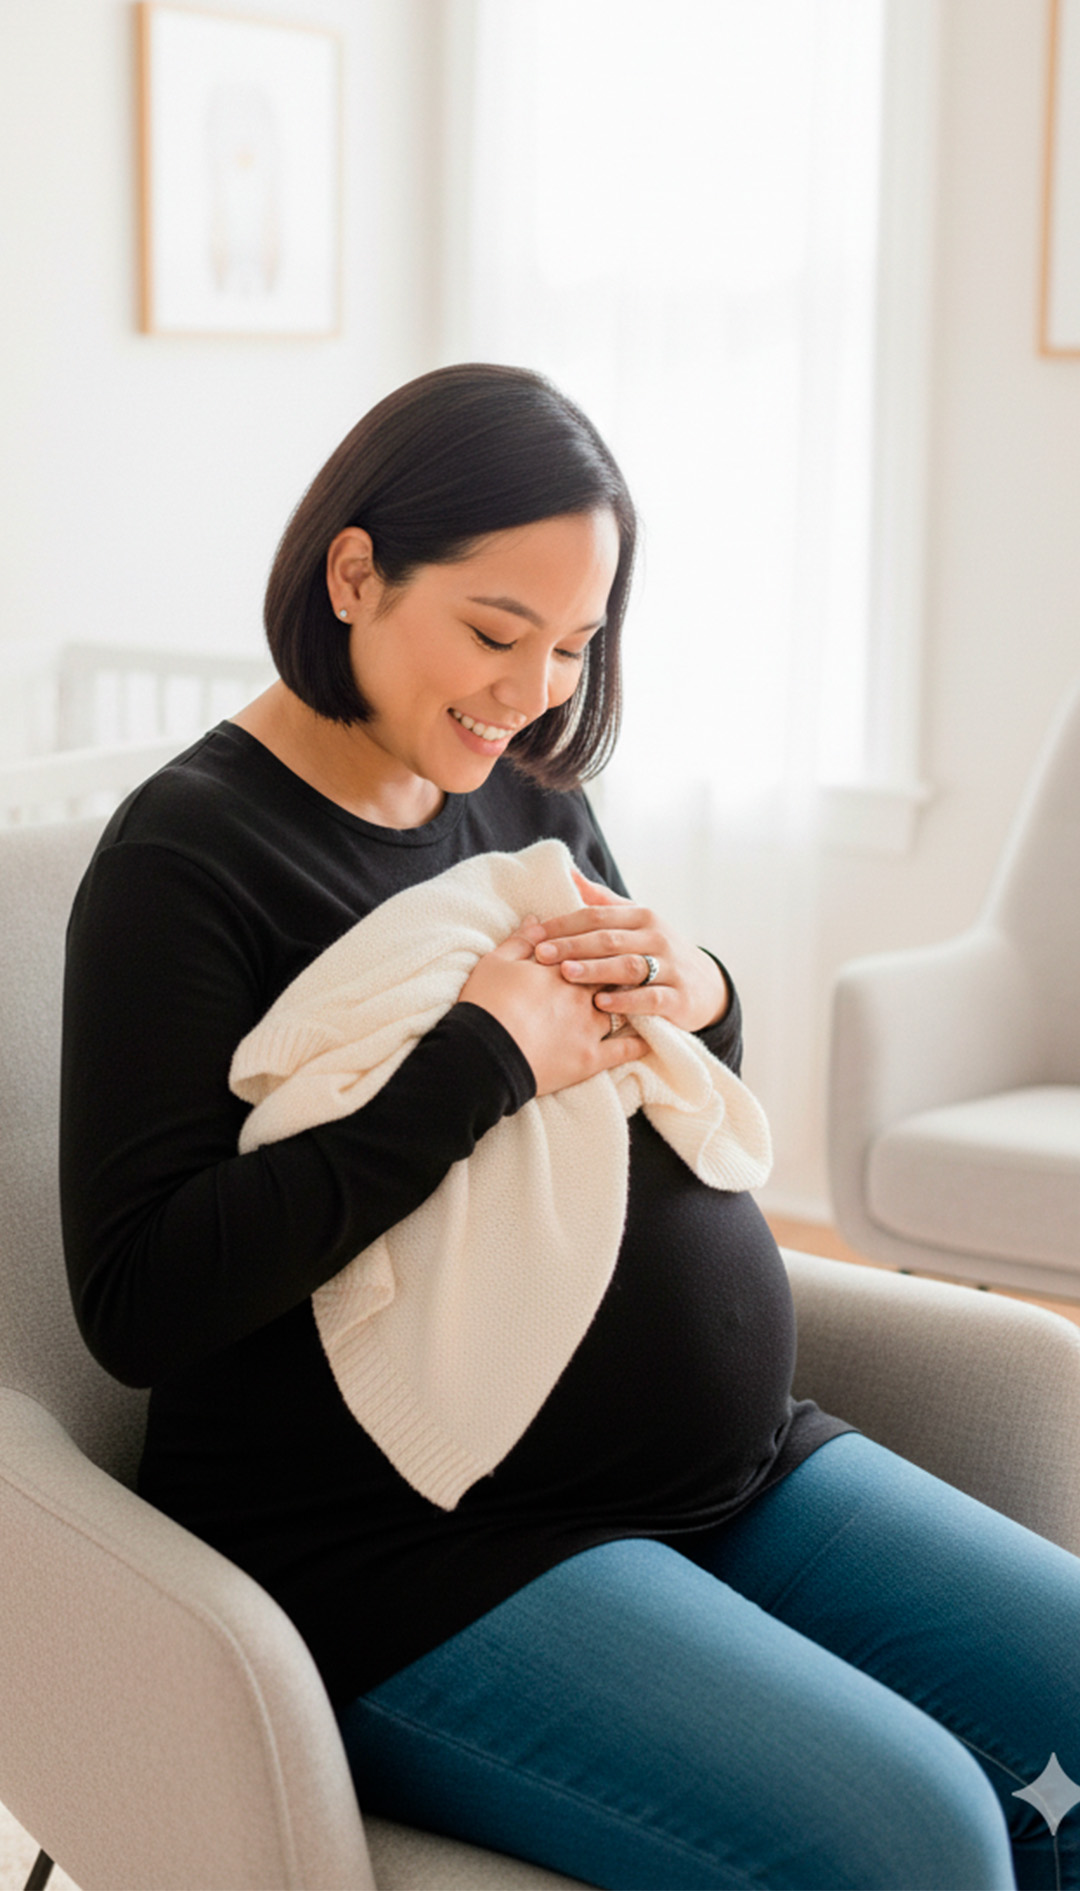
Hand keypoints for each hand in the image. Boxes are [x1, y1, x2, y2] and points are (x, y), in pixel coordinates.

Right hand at [457, 917, 647, 1097]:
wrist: (483, 1053)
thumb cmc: (484, 1005)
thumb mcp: (495, 963)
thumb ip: (520, 940)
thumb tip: (535, 919)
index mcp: (560, 969)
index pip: (591, 949)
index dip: (600, 945)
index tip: (610, 941)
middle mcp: (582, 995)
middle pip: (613, 975)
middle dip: (623, 969)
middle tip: (634, 965)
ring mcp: (590, 1027)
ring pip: (624, 1009)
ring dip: (635, 1001)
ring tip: (644, 997)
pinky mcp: (591, 1058)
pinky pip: (625, 1050)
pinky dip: (640, 1042)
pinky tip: (649, 1037)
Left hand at [519, 868, 728, 1034]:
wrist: (706, 985)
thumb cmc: (658, 950)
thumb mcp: (636, 922)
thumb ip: (603, 902)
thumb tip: (569, 873)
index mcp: (641, 917)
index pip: (596, 915)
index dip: (564, 924)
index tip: (534, 934)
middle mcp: (656, 938)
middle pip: (609, 939)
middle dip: (572, 945)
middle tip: (541, 954)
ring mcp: (669, 967)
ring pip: (628, 966)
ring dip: (596, 970)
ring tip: (566, 973)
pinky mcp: (678, 998)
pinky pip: (650, 998)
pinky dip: (626, 1001)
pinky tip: (601, 1004)